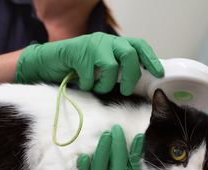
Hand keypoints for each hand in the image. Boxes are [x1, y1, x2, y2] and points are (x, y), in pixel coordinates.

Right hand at [14, 32, 163, 94]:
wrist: (49, 61)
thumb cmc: (79, 66)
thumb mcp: (102, 65)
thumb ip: (118, 68)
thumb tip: (138, 80)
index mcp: (115, 43)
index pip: (139, 46)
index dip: (151, 59)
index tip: (158, 73)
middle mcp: (106, 40)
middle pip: (129, 55)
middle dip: (130, 76)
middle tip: (125, 90)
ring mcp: (92, 45)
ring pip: (111, 66)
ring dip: (106, 84)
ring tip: (99, 87)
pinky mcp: (78, 53)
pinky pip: (91, 75)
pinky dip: (89, 85)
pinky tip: (83, 83)